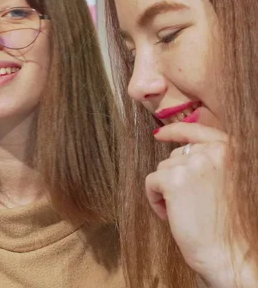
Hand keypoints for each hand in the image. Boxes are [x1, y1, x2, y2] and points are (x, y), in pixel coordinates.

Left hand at [148, 123, 255, 286]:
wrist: (225, 251)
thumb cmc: (224, 222)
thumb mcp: (223, 179)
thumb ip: (207, 160)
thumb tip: (175, 145)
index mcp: (231, 150)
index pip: (197, 129)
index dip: (175, 131)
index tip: (158, 134)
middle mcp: (215, 152)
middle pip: (175, 155)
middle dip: (174, 177)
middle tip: (189, 202)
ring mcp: (194, 164)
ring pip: (161, 169)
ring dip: (165, 190)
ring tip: (183, 210)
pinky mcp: (174, 179)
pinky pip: (150, 182)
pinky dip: (154, 199)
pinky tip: (170, 214)